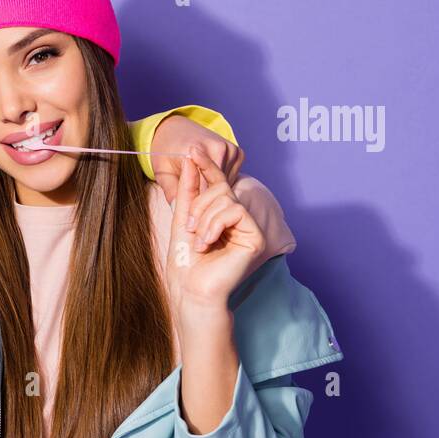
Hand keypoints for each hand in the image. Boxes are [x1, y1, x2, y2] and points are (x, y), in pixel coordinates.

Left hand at [150, 115, 243, 205]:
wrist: (175, 129)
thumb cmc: (165, 152)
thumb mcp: (162, 171)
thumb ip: (172, 191)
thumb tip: (179, 212)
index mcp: (198, 150)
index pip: (203, 188)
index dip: (197, 205)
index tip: (191, 216)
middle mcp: (218, 148)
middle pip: (218, 187)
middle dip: (207, 200)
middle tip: (195, 209)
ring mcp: (230, 149)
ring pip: (226, 184)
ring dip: (216, 192)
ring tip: (201, 194)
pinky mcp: (237, 153)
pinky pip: (231, 177)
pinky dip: (222, 183)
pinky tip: (209, 183)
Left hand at [166, 149, 266, 311]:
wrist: (191, 288)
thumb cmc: (186, 261)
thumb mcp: (183, 218)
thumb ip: (189, 190)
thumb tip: (191, 159)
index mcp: (221, 215)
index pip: (216, 184)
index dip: (206, 165)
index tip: (192, 149)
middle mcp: (238, 219)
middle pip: (220, 189)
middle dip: (199, 204)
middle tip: (190, 227)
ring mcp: (248, 227)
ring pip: (227, 199)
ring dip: (205, 217)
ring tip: (200, 240)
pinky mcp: (255, 236)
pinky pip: (236, 211)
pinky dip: (216, 224)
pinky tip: (209, 242)